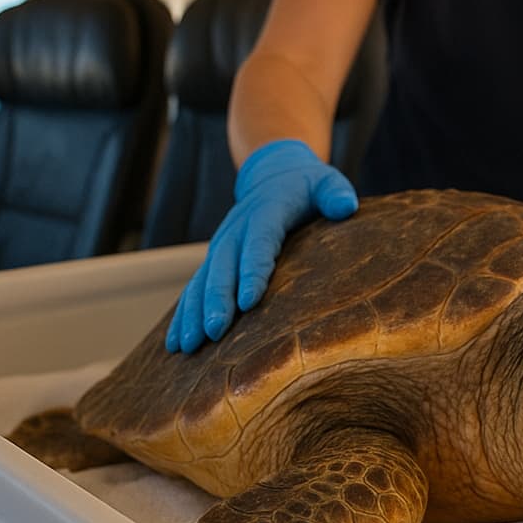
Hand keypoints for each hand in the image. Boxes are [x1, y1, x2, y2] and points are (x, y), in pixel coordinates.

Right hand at [166, 139, 357, 352]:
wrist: (274, 176)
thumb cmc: (308, 188)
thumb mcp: (325, 182)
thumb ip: (335, 193)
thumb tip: (346, 206)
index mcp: (266, 212)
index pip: (259, 243)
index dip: (253, 271)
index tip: (248, 302)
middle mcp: (236, 229)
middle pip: (223, 266)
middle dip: (217, 300)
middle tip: (215, 331)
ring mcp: (222, 245)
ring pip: (202, 281)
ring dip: (194, 313)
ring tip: (190, 346)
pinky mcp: (215, 259)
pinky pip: (194, 288)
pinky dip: (183, 315)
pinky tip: (176, 344)